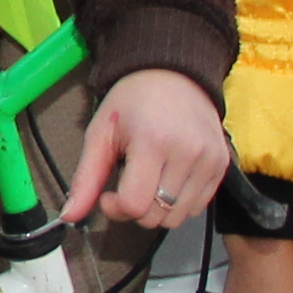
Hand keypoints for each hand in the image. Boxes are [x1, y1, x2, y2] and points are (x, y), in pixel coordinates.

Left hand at [54, 69, 229, 229]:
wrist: (175, 74)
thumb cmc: (133, 101)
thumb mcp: (100, 133)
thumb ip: (85, 178)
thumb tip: (70, 216)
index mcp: (153, 142)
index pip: (135, 205)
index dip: (115, 208)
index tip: (108, 194)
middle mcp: (187, 153)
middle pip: (156, 216)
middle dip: (134, 210)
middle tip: (127, 185)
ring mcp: (209, 161)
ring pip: (177, 217)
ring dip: (157, 210)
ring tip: (148, 182)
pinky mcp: (222, 166)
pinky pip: (197, 208)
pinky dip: (178, 204)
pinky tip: (167, 180)